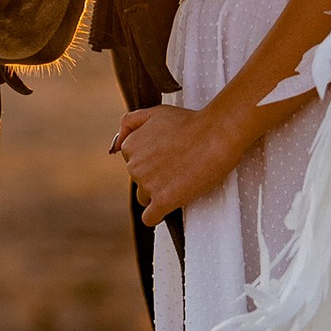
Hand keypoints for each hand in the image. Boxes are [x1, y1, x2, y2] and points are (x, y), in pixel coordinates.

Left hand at [111, 100, 242, 225]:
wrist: (216, 134)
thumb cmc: (190, 122)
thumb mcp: (155, 112)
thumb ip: (130, 123)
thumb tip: (114, 146)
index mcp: (130, 147)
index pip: (133, 163)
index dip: (152, 161)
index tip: (168, 156)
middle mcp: (134, 167)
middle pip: (139, 181)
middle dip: (155, 176)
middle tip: (179, 166)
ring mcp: (147, 185)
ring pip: (145, 198)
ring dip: (158, 194)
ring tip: (180, 181)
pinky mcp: (163, 201)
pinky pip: (149, 218)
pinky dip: (156, 216)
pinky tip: (167, 207)